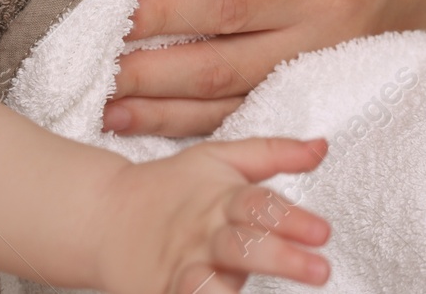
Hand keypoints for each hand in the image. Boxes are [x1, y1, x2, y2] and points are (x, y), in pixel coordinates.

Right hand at [93, 136, 331, 293]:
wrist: (102, 214)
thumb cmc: (173, 188)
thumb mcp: (221, 159)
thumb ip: (273, 153)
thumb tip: (322, 146)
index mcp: (221, 200)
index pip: (260, 205)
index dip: (292, 218)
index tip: (323, 232)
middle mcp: (203, 236)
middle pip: (243, 247)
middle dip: (281, 259)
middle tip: (321, 272)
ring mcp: (179, 269)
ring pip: (204, 285)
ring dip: (226, 292)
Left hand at [102, 0, 425, 136]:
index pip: (231, 1)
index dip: (165, 6)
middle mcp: (326, 39)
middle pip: (220, 67)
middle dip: (146, 68)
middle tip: (77, 52)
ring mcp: (319, 74)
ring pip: (227, 105)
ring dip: (159, 107)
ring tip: (95, 95)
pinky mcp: (311, 89)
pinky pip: (242, 116)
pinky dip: (188, 123)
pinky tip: (139, 116)